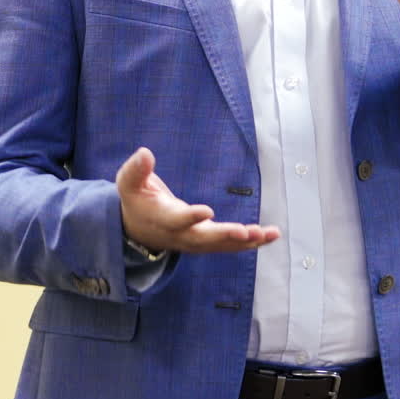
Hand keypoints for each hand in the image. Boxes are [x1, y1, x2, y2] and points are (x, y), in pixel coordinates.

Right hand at [116, 147, 279, 254]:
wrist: (137, 230)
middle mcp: (180, 235)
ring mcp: (194, 242)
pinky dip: (251, 242)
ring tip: (268, 233)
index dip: (191, 217)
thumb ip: (136, 169)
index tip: (207, 211)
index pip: (176, 220)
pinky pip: (229, 245)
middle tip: (245, 232)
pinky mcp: (206, 243)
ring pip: (221, 245)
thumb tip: (145, 153)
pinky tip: (271, 235)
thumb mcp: (128, 183)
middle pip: (204, 239)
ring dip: (246, 241)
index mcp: (162, 219)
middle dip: (225, 236)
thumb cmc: (136, 200)